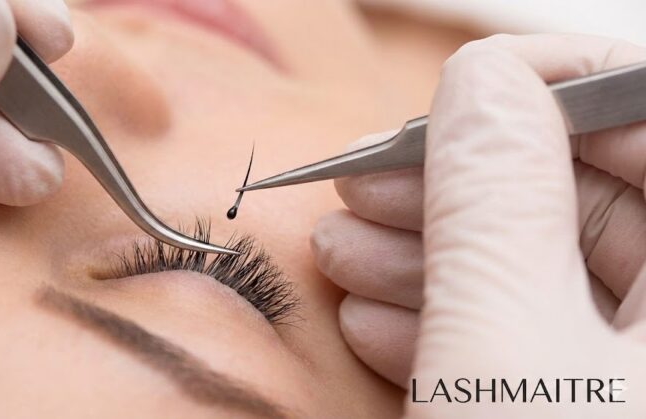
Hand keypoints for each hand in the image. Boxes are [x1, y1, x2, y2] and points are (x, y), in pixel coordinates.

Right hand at [312, 33, 645, 415]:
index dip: (557, 81)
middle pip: (591, 198)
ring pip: (550, 273)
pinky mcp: (592, 409)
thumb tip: (480, 84)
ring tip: (342, 257)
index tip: (462, 84)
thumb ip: (493, 198)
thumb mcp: (504, 345)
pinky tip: (375, 321)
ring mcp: (641, 372)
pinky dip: (453, 324)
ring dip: (431, 255)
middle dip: (459, 186)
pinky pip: (537, 342)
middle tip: (365, 185)